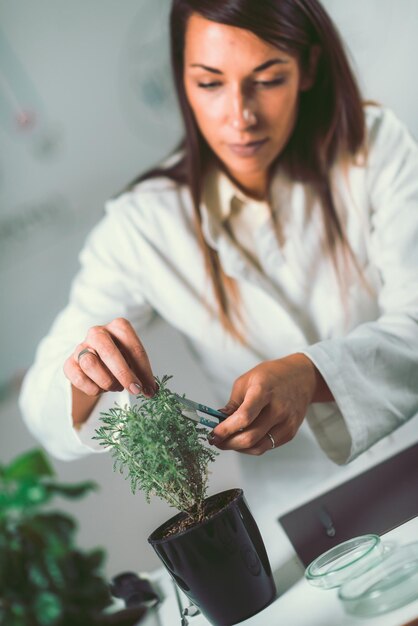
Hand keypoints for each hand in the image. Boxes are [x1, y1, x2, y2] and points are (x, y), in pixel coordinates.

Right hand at [64, 317, 156, 398]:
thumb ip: (142, 373)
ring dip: (107, 381)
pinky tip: (100, 389)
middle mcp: (98, 333)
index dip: (144, 371)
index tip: (150, 389)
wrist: (96, 364)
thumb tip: (152, 390)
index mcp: (118, 327)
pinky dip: (92, 388)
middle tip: (135, 390)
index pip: (133, 348)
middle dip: (124, 374)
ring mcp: (81, 346)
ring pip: (90, 364)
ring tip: (116, 387)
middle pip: (108, 351)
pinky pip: (78, 378)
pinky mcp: (69, 363)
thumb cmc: (120, 359)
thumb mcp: (134, 361)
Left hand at [209, 354, 331, 454]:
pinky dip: (252, 446)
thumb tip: (220, 422)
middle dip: (228, 443)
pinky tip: (244, 439)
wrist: (302, 377)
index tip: (214, 434)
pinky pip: (267, 446)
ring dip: (239, 448)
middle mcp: (278, 409)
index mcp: (264, 391)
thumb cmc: (272, 376)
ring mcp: (286, 423)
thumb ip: (233, 403)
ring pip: (258, 447)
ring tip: (228, 441)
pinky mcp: (290, 432)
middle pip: (250, 437)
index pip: (244, 417)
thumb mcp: (247, 380)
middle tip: (216, 441)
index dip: (226, 429)